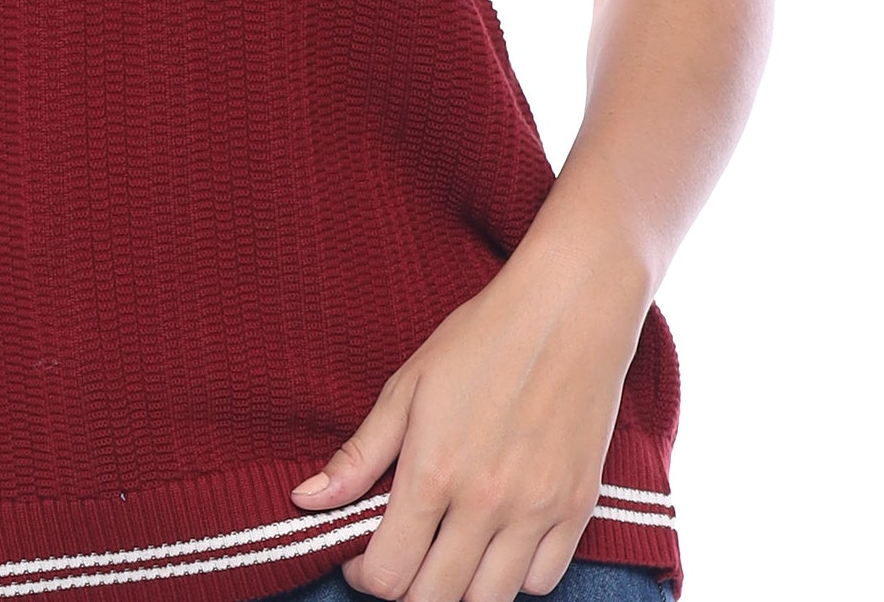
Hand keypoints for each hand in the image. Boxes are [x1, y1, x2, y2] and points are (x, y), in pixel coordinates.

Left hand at [287, 245, 648, 601]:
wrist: (566, 312)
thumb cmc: (480, 340)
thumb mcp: (407, 386)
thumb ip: (359, 455)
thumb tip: (305, 500)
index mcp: (434, 472)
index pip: (388, 574)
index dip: (364, 575)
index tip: (362, 554)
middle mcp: (486, 503)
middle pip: (435, 600)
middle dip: (407, 589)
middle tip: (401, 556)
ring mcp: (536, 511)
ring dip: (459, 589)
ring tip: (446, 552)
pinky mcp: (577, 510)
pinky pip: (544, 582)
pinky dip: (515, 577)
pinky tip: (497, 542)